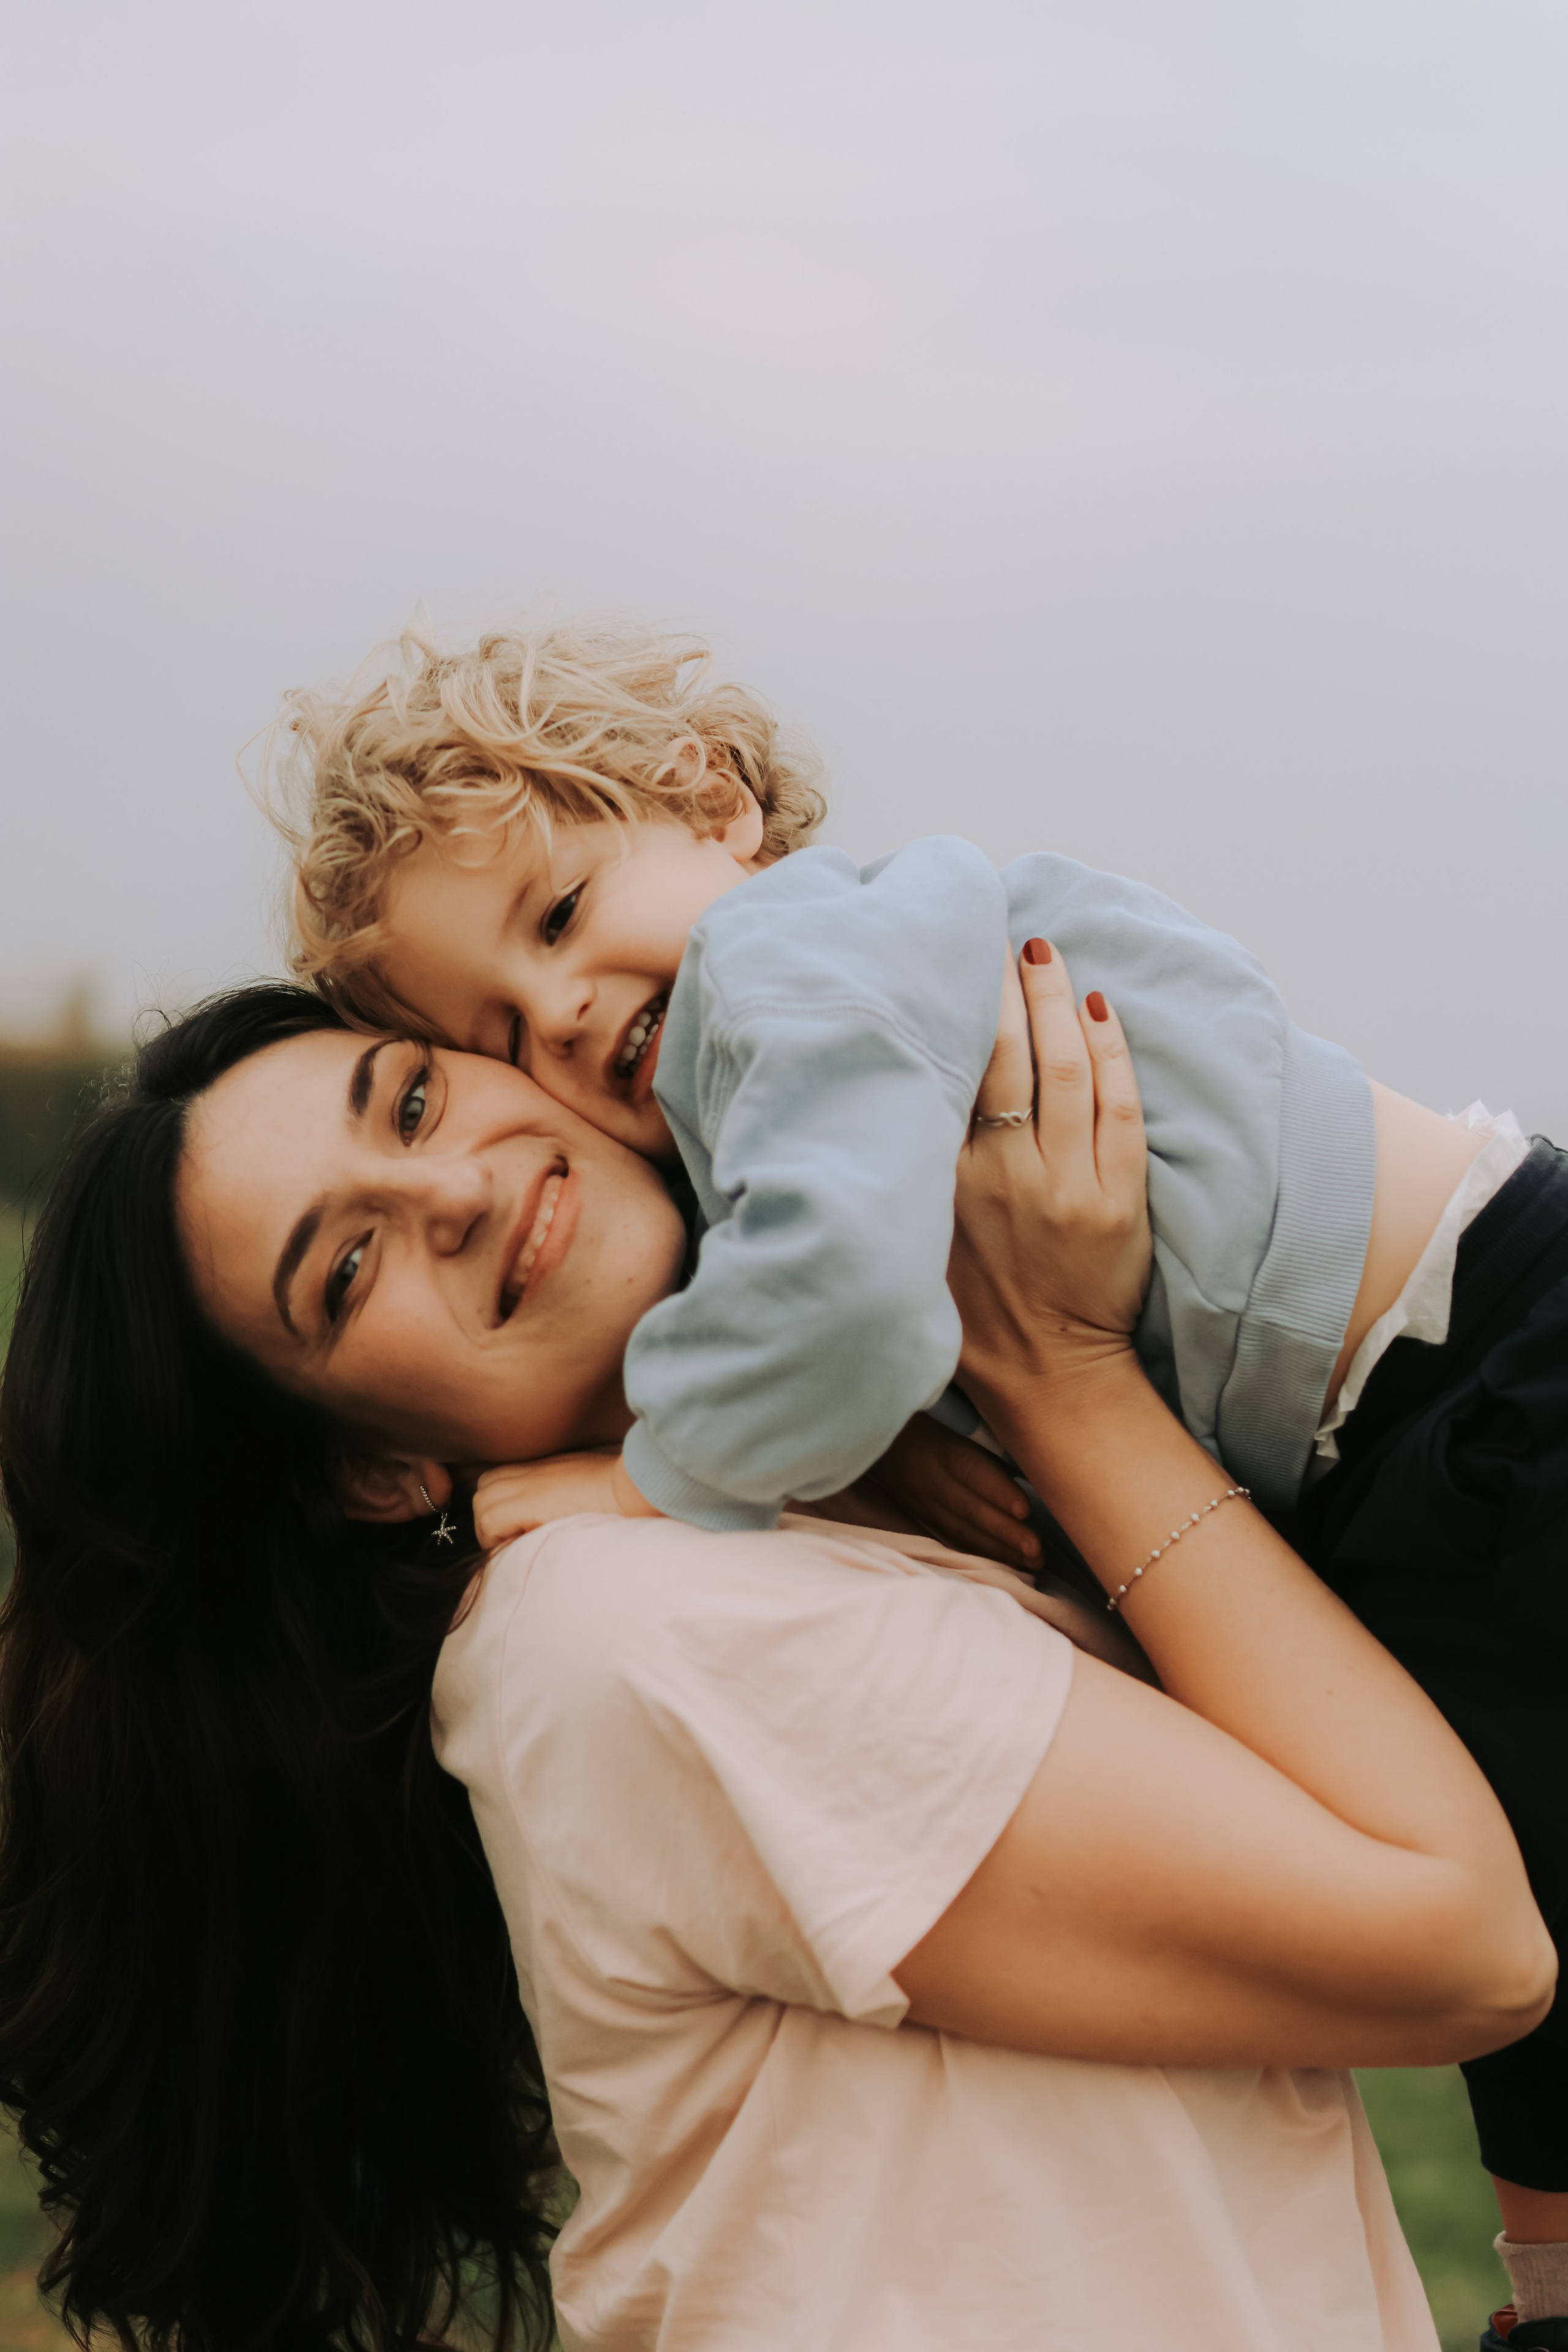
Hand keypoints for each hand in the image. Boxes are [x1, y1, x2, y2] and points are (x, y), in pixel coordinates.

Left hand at [472, 1448, 661, 1550]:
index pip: (500, 1480)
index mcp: (546, 1468)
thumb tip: (554, 1518)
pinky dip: (496, 1538)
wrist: (634, 1488)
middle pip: (485, 1488)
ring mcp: (527, 1484)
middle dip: (490, 1518)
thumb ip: (564, 1495)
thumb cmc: (623, 1492)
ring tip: (516, 1547)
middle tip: (512, 1541)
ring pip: (481, 1504)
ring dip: (491, 1530)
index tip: (518, 1529)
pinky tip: (521, 1548)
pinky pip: (490, 1520)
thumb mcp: (589, 1486)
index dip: (501, 1506)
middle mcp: (531, 1471)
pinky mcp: (527, 1502)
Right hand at [859, 1411, 1040, 1573]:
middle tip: (1037, 1551)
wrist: (878, 1439)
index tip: (1025, 1509)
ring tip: (1032, 1564)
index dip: (997, 1490)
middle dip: (1005, 1533)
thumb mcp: (954, 1425)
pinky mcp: (923, 1518)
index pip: (971, 1469)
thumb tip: (1031, 1470)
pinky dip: (982, 1553)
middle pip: (970, 1508)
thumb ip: (986, 1447)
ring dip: (999, 1551)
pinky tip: (1008, 1564)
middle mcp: (930, 1480)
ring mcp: (924, 1503)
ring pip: (963, 1531)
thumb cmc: (929, 1425)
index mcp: (941, 1449)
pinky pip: (954, 1539)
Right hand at [949, 940, 1150, 1428]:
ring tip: (1049, 956)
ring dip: (1059, 1003)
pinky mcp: (1117, 1203)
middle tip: (1006, 938)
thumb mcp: (918, 1236)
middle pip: (1009, 1056)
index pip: (953, 1072)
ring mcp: (1064, 1187)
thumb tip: (900, 1090)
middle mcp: (1002, 1175)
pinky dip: (1112, 1053)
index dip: (957, 1008)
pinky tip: (1101, 1010)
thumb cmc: (970, 1311)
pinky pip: (1120, 1110)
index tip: (952, 959)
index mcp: (946, 1180)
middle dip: (1009, 987)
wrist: (1044, 1376)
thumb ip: (915, 1167)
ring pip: (1066, 1071)